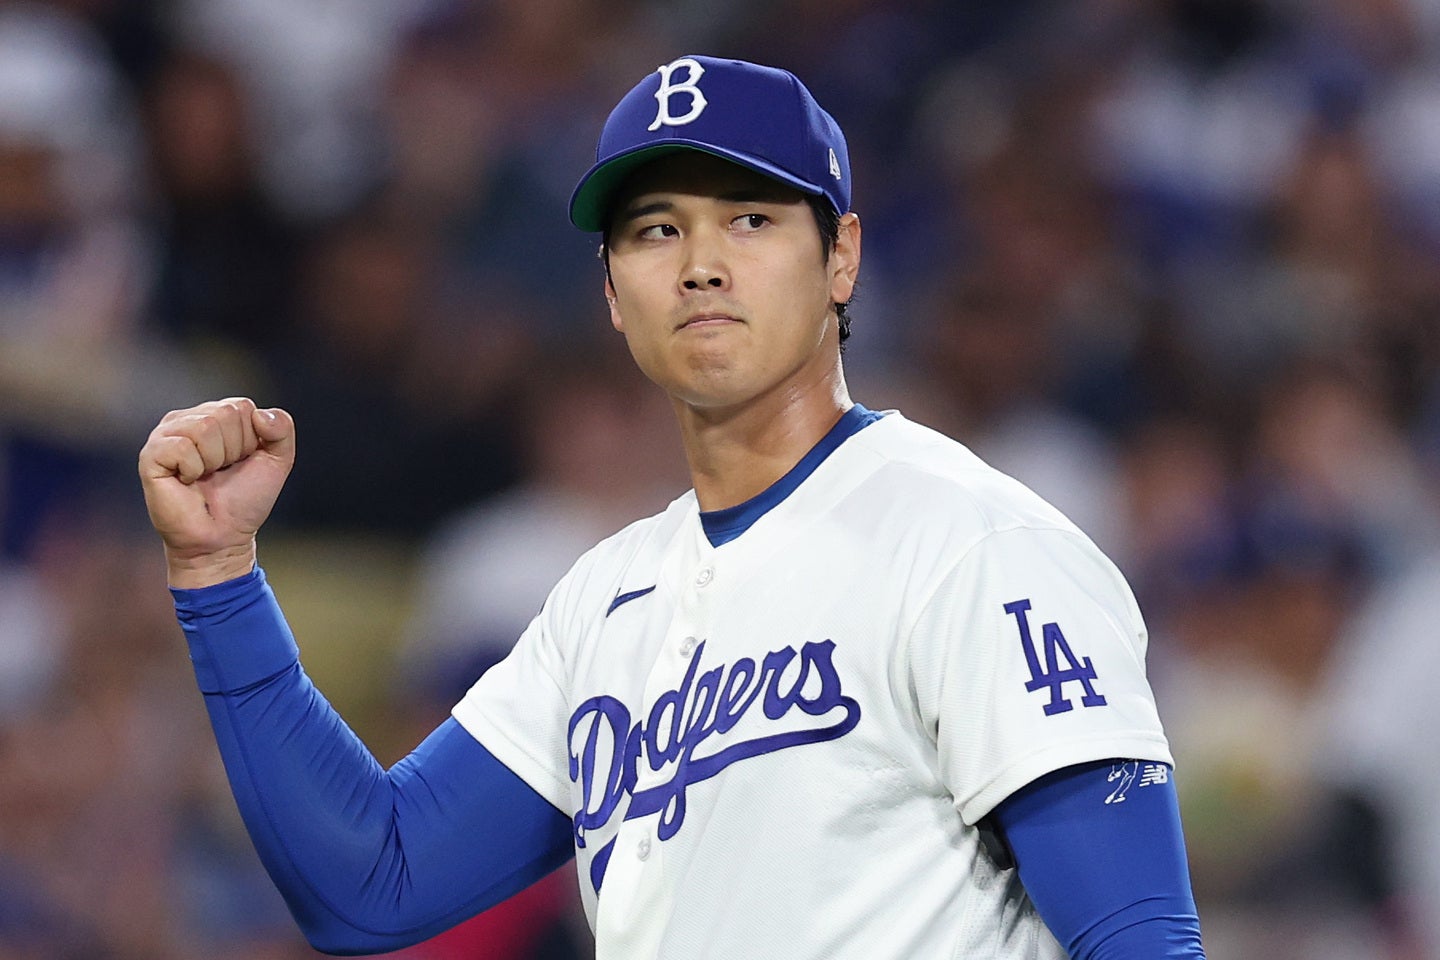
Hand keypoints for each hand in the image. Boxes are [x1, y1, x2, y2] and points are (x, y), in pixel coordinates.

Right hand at [138, 398, 295, 587]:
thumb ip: (282, 429)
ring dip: (215, 460)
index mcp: (214, 414)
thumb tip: (259, 414)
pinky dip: (193, 469)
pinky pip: (182, 447)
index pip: (242, 407)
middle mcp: (187, 419)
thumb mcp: (277, 460)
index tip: (239, 463)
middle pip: (225, 413)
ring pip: (205, 427)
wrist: (222, 537)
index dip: (251, 440)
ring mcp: (165, 435)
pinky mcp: (151, 455)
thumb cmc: (244, 500)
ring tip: (205, 477)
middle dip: (234, 450)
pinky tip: (186, 482)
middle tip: (221, 473)